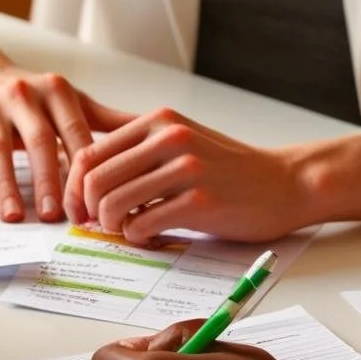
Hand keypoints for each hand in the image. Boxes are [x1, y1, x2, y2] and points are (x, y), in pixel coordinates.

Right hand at [0, 37, 135, 222]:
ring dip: (8, 185)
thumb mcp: (65, 99)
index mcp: (55, 92)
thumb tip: (155, 136)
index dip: (86, 170)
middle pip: (39, 142)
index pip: (75, 133)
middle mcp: (23, 95)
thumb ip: (104, 120)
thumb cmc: (26, 93)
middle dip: (48, 181)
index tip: (96, 204)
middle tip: (58, 216)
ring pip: (0, 150)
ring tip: (16, 217)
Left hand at [64, 108, 313, 242]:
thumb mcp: (179, 141)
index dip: (74, 186)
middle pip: (95, 179)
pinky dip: (137, 237)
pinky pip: (142, 224)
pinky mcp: (200, 201)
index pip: (90, 153)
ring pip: (113, 203)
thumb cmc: (227, 169)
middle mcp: (169, 138)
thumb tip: (82, 168)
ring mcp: (186, 168)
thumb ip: (136, 148)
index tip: (78, 208)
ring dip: (112, 226)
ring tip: (130, 230)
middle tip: (100, 225)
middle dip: (88, 209)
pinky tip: (151, 237)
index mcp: (157, 122)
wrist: (285, 183)